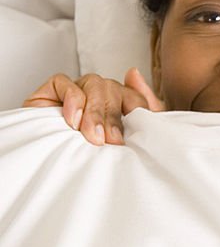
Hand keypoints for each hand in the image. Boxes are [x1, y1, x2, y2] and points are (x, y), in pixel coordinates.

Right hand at [22, 67, 163, 145]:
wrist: (57, 172)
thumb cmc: (87, 159)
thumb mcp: (123, 143)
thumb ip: (140, 113)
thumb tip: (135, 74)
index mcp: (118, 107)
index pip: (134, 95)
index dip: (139, 106)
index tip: (138, 128)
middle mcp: (98, 97)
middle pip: (115, 89)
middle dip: (114, 117)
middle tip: (112, 141)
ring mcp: (76, 92)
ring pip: (94, 83)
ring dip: (95, 111)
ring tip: (93, 135)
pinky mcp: (52, 90)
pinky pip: (65, 82)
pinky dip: (73, 100)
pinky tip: (72, 120)